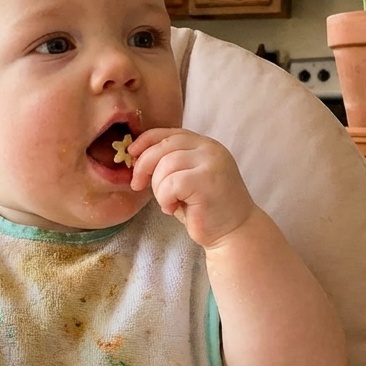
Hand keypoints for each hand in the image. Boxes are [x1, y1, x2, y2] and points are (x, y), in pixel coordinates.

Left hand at [129, 128, 253, 247]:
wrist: (234, 232)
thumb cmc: (204, 208)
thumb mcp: (184, 179)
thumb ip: (168, 163)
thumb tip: (136, 156)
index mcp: (204, 145)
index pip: (169, 133)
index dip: (145, 141)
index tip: (131, 154)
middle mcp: (210, 149)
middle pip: (163, 146)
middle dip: (144, 165)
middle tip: (137, 185)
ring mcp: (211, 163)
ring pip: (165, 166)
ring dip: (158, 188)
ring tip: (168, 203)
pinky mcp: (207, 181)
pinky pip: (171, 184)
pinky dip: (165, 198)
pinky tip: (174, 208)